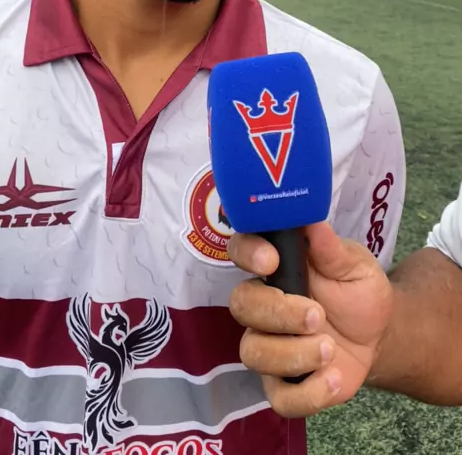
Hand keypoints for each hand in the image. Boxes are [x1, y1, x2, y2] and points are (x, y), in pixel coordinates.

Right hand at [228, 222, 392, 416]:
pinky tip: (333, 378)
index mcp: (276, 267)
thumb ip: (331, 248)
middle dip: (277, 312)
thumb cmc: (358, 291)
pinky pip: (277, 397)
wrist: (379, 336)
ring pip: (253, 352)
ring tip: (330, 349)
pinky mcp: (283, 384)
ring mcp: (269, 346)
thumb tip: (312, 222)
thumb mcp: (354, 265)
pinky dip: (308, 392)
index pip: (240, 250)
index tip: (271, 261)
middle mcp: (263, 305)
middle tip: (317, 316)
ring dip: (292, 353)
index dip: (247, 253)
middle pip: (241, 304)